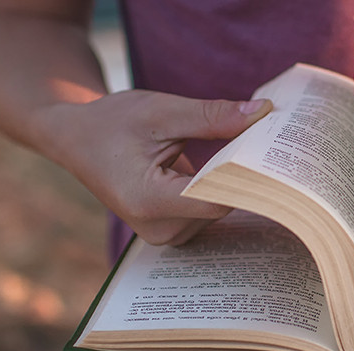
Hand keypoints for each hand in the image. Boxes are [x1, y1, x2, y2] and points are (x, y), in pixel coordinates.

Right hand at [36, 89, 271, 245]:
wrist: (77, 140)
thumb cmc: (112, 122)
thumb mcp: (162, 111)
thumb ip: (212, 116)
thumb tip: (263, 115)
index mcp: (148, 201)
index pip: (217, 199)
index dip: (249, 175)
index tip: (276, 150)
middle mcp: (158, 229)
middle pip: (224, 207)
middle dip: (247, 174)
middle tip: (272, 140)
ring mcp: (166, 235)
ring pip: (223, 211)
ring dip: (238, 182)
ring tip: (249, 147)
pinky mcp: (174, 232)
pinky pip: (213, 212)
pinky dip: (226, 189)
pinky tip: (236, 164)